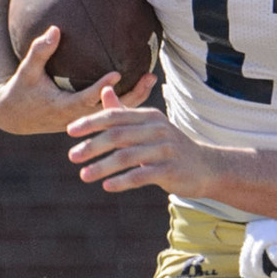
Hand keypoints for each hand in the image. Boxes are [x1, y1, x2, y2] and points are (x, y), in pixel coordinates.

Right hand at [0, 25, 156, 135]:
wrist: (15, 117)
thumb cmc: (21, 90)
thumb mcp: (25, 71)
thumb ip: (40, 51)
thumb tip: (55, 29)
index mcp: (62, 107)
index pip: (86, 100)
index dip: (102, 89)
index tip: (118, 74)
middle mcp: (77, 117)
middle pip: (110, 109)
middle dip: (133, 95)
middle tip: (150, 76)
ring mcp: (85, 121)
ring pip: (115, 112)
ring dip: (136, 97)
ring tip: (151, 77)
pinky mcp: (88, 120)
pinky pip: (111, 111)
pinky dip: (127, 101)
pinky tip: (141, 84)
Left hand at [67, 87, 215, 196]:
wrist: (206, 167)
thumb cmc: (170, 147)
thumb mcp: (149, 126)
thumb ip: (124, 112)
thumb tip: (104, 90)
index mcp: (149, 117)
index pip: (115, 116)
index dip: (91, 122)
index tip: (70, 130)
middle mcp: (158, 130)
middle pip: (118, 135)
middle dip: (92, 145)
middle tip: (72, 156)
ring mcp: (166, 150)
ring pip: (127, 157)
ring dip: (102, 167)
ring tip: (83, 175)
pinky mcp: (171, 170)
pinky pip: (141, 175)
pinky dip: (122, 181)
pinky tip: (106, 186)